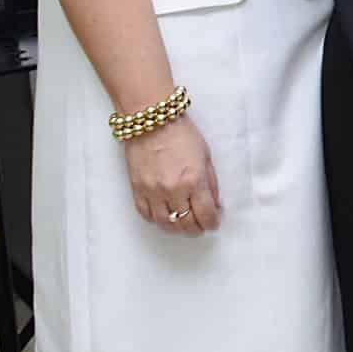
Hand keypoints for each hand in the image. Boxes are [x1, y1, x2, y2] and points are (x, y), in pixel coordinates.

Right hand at [125, 116, 221, 236]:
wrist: (151, 122)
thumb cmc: (181, 134)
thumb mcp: (206, 156)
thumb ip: (211, 183)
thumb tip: (215, 204)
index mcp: (194, 181)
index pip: (206, 215)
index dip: (212, 223)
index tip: (214, 222)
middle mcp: (173, 190)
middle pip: (186, 224)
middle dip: (197, 229)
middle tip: (201, 226)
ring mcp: (153, 192)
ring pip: (165, 224)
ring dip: (177, 228)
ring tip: (185, 224)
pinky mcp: (137, 190)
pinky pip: (147, 215)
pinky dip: (157, 220)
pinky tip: (166, 216)